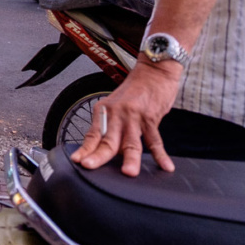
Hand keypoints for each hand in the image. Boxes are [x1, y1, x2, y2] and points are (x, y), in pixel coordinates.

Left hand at [71, 59, 182, 176]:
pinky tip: (166, 166)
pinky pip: (156, 140)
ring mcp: (134, 116)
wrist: (153, 72)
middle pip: (107, 140)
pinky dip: (161, 155)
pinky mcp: (151, 117)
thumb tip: (108, 151)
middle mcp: (116, 114)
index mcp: (104, 111)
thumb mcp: (115, 106)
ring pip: (131, 142)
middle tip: (90, 166)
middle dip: (99, 155)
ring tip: (129, 172)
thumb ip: (111, 127)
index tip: (78, 161)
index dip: (85, 149)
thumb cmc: (134, 91)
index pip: (92, 134)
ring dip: (130, 159)